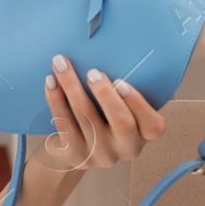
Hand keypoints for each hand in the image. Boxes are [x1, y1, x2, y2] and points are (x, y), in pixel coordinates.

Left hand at [36, 54, 165, 172]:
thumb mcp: (118, 110)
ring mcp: (100, 155)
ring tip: (61, 65)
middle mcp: (125, 149)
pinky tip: (50, 81)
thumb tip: (114, 50)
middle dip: (106, 94)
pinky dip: (56, 99)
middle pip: (123, 123)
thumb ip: (122, 93)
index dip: (138, 103)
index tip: (120, 80)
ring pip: (87, 118)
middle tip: (92, 72)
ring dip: (72, 87)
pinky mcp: (75, 154)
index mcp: (143, 136)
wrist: (71, 150)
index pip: (154, 126)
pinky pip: (64, 123)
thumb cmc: (101, 120)